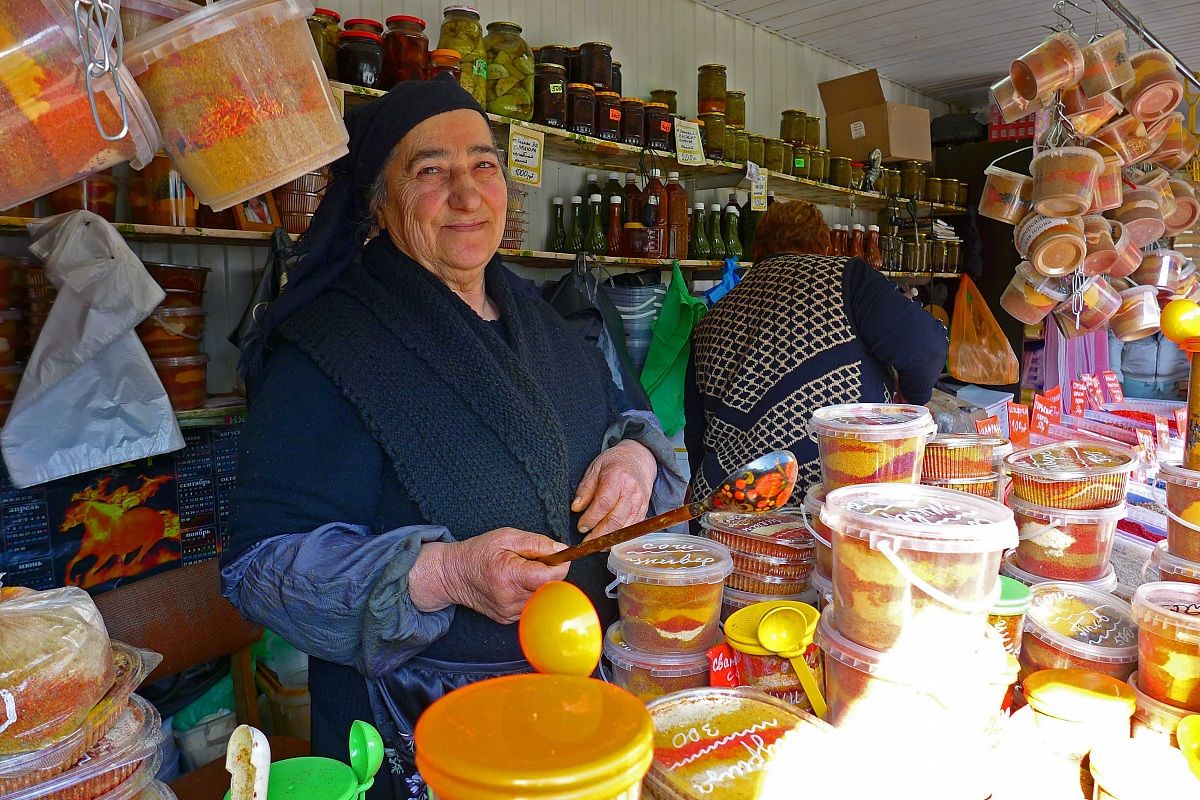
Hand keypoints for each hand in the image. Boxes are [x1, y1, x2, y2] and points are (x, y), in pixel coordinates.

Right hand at [409, 528, 568, 623]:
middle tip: (536, 562)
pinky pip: (531, 606)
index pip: (551, 577)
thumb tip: (561, 550)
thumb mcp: (507, 537)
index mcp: (510, 576)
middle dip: (549, 573)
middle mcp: (510, 599)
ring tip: (523, 572)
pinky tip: (517, 584)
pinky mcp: (507, 620)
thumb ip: (537, 543)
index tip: (558, 556)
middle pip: (549, 589)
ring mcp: (509, 613)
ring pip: (542, 599)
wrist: (453, 575)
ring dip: (540, 585)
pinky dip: (530, 594)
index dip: (560, 565)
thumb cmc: (478, 553)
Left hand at [572, 440, 657, 540]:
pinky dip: (621, 538)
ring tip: (596, 544)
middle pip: (615, 520)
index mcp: (617, 478)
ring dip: (609, 540)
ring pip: (625, 528)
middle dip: (599, 535)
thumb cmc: (615, 462)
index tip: (581, 527)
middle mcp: (631, 492)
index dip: (591, 519)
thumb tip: (576, 507)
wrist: (640, 458)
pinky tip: (610, 540)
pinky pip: (633, 529)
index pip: (603, 504)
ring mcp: (640, 503)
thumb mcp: (595, 468)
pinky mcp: (644, 511)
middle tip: (586, 542)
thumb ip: (585, 489)